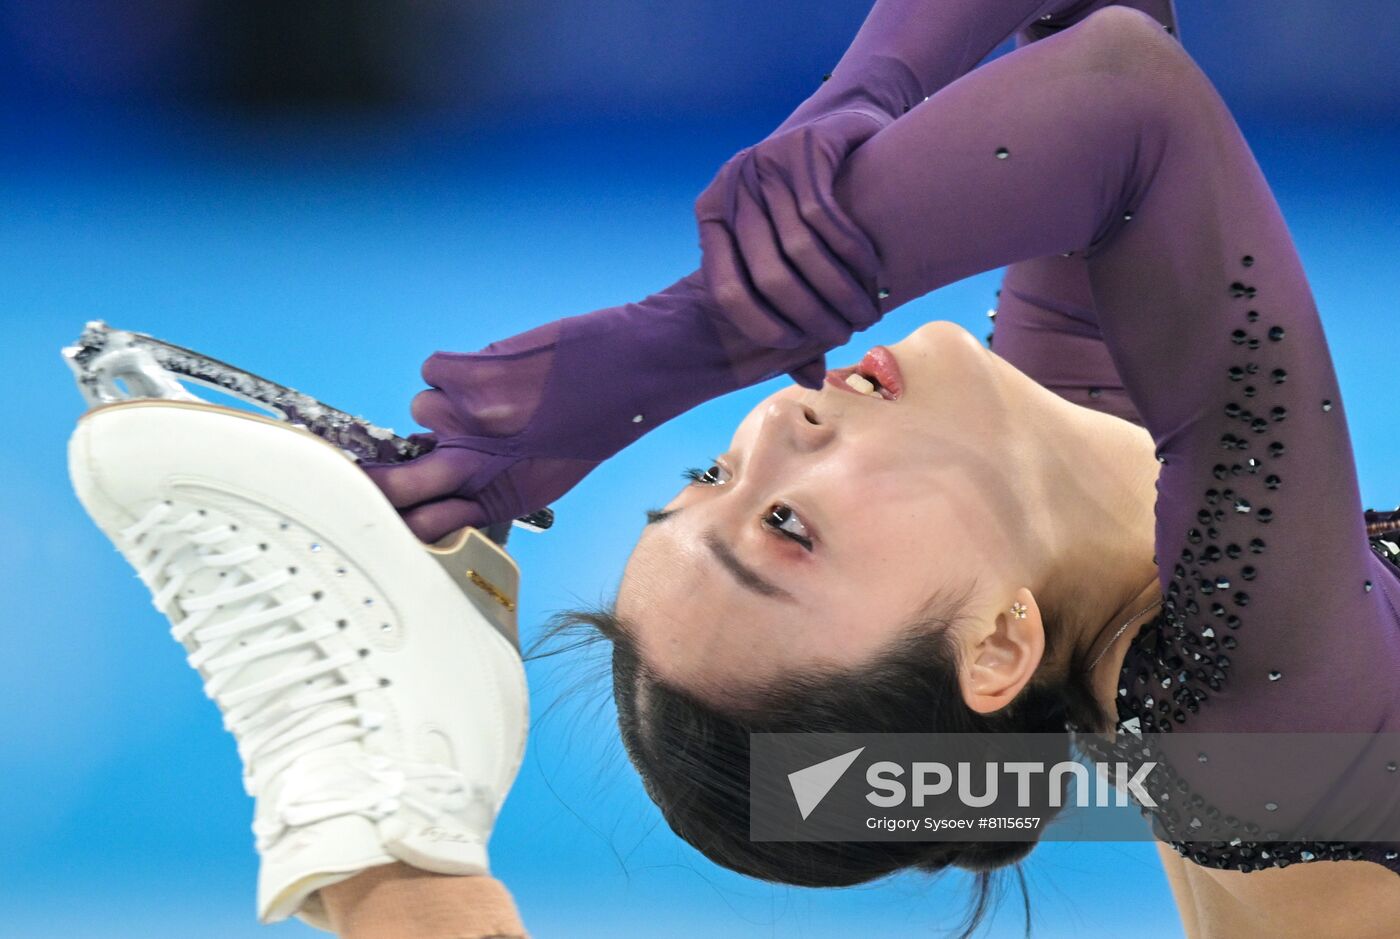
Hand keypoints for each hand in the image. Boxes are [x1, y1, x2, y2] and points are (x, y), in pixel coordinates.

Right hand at [361, 320, 601, 541]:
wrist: (635, 368)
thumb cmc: (601, 421)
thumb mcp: (549, 473)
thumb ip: (493, 478)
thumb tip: (441, 464)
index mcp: (503, 499)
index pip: (427, 526)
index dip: (395, 518)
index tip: (379, 510)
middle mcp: (479, 466)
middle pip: (396, 485)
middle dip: (374, 481)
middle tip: (355, 472)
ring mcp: (467, 420)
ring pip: (423, 408)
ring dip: (448, 398)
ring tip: (495, 390)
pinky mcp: (467, 375)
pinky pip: (433, 370)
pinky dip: (456, 365)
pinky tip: (494, 366)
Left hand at [694, 108, 889, 386]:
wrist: (840, 128)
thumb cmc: (811, 205)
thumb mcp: (788, 249)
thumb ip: (789, 309)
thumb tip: (807, 377)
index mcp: (712, 214)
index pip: (724, 288)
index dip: (760, 326)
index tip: (797, 346)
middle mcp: (732, 187)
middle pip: (768, 273)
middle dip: (811, 315)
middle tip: (846, 334)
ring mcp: (765, 163)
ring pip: (802, 249)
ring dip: (840, 291)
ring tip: (867, 313)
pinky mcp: (804, 146)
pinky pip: (827, 216)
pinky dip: (854, 254)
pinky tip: (875, 275)